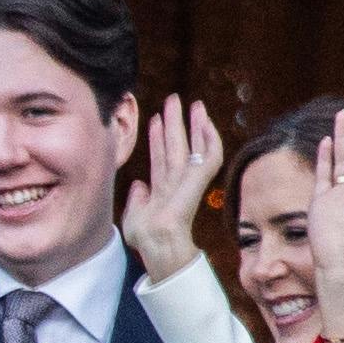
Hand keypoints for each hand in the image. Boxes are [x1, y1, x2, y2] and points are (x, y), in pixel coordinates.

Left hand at [117, 95, 223, 285]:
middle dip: (175, 122)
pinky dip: (210, 139)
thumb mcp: (133, 216)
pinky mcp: (199, 180)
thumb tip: (138, 184)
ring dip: (193, 125)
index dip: (157, 138)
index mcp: (160, 190)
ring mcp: (188, 181)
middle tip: (174, 99)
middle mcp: (175, 182)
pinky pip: (209, 156)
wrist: (157, 243)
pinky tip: (207, 123)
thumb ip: (136, 199)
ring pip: (192, 146)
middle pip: (177, 146)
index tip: (154, 120)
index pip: (160, 158)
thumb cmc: (145, 239)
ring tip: (193, 103)